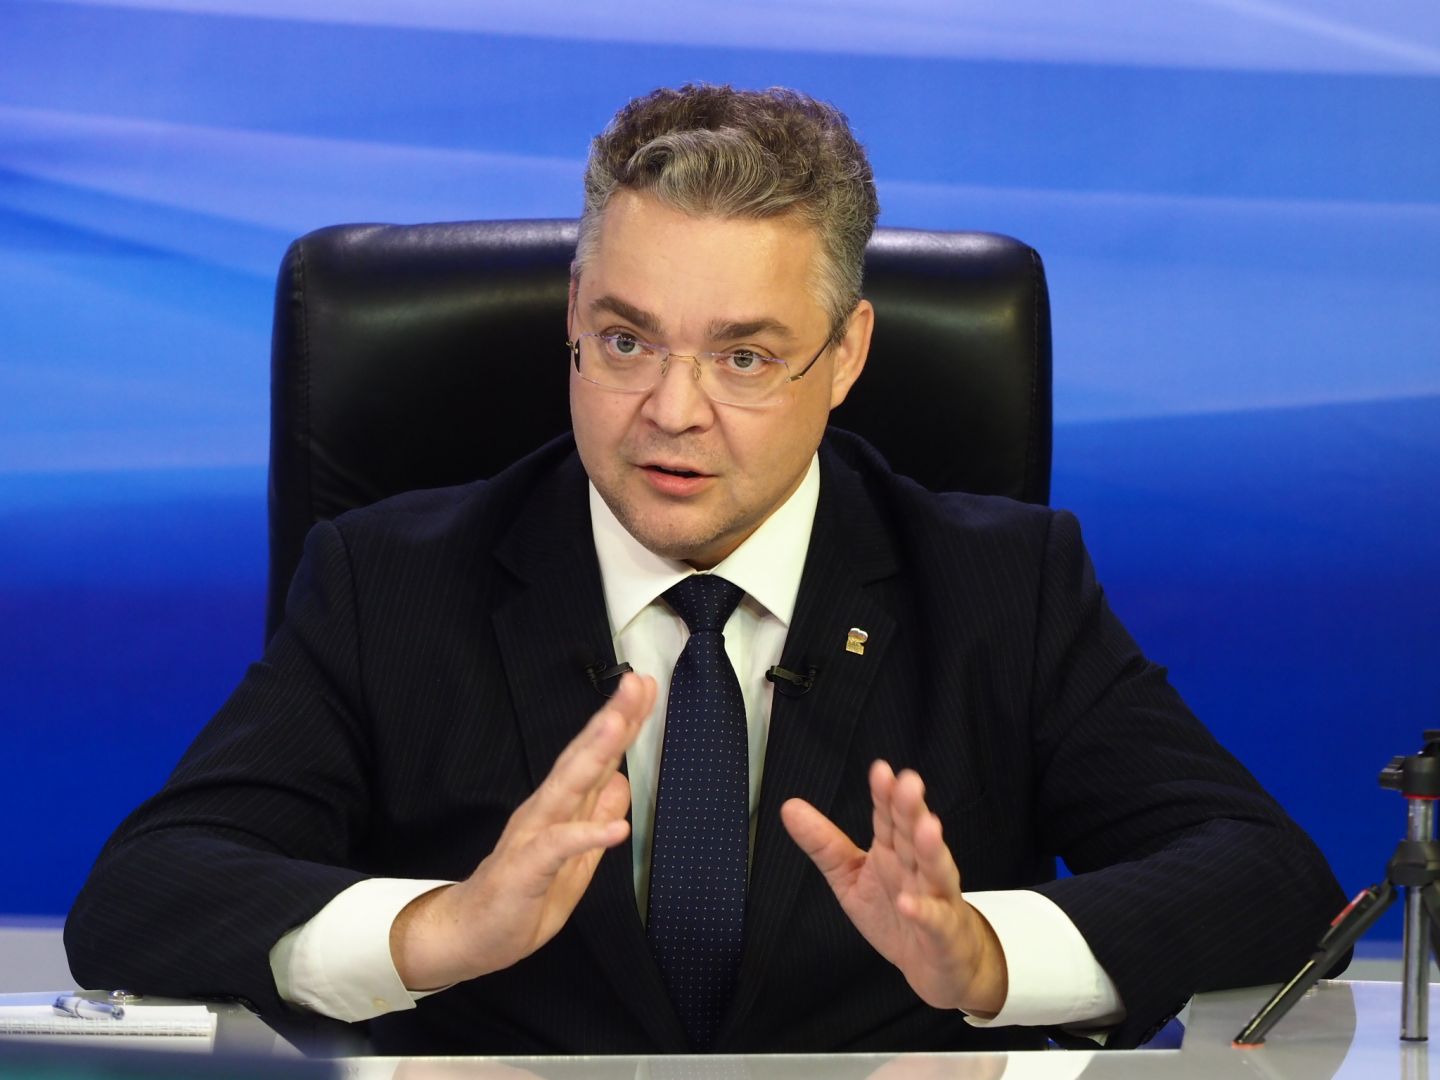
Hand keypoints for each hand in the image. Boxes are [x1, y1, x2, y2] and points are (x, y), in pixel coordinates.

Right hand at [390, 672, 655, 988]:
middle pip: (583, 758)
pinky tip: (616, 829)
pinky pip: (558, 848)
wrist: (471, 935)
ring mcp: (533, 835)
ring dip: (595, 755)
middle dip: (611, 720)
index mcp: (561, 807)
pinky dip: (586, 836)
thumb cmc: (524, 896)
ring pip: (568, 787)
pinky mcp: (525, 868)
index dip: (622, 723)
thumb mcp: (576, 858)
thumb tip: (622, 783)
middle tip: (636, 684)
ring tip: (619, 724)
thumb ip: (595, 818)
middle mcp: (546, 810)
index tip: (646, 689)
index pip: (596, 757)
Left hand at [781, 760, 1007, 1015]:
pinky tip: (909, 902)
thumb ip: (824, 844)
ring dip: (932, 849)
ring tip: (927, 826)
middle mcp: (917, 868)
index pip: (889, 818)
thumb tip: (789, 807)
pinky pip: (935, 920)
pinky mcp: (943, 933)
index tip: (881, 770)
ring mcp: (936, 898)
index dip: (885, 795)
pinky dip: (924, 912)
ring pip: (935, 869)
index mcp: (894, 852)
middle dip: (911, 810)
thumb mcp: (850, 878)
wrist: (939, 964)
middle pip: (914, 835)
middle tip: (909, 783)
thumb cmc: (895, 914)